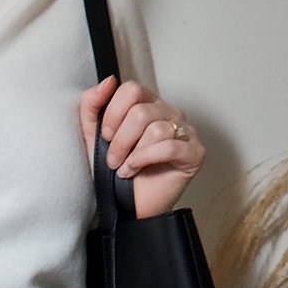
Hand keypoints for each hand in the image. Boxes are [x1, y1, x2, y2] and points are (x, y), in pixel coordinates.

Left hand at [78, 77, 204, 218]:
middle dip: (120, 140)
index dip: (113, 113)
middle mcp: (169, 113)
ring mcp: (185, 131)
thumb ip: (92, 105)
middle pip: (141, 112)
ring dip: (132, 153)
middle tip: (112, 159)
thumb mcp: (93, 136)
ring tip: (124, 168)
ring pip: (156, 129)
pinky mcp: (195, 152)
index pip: (132, 89)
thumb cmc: (113, 172)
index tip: (105, 136)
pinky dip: (146, 159)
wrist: (127, 206)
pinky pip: (170, 146)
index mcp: (147, 104)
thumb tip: (108, 81)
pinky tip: (134, 169)